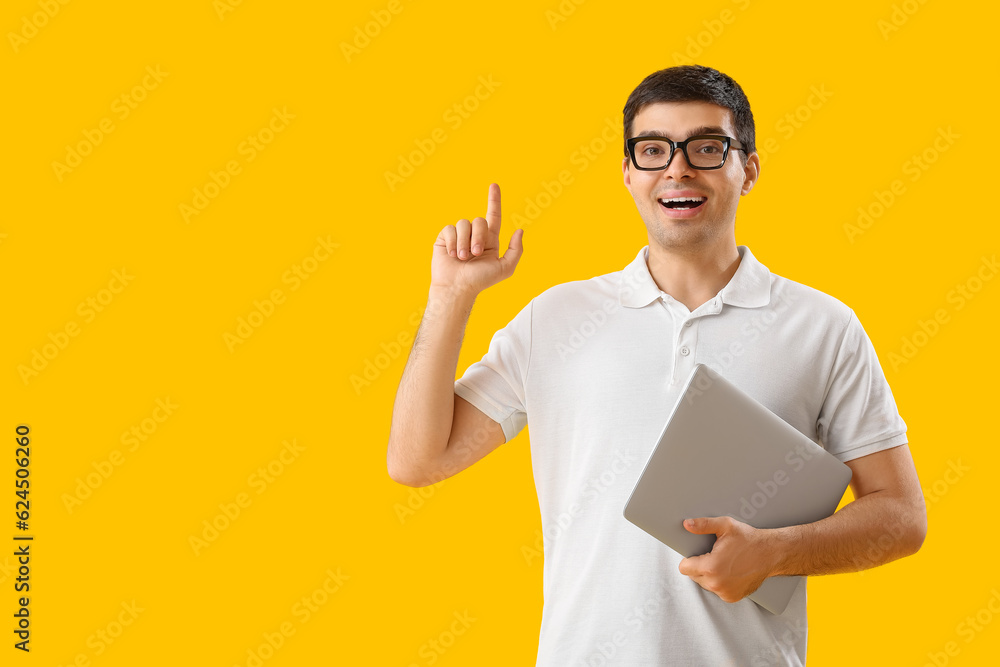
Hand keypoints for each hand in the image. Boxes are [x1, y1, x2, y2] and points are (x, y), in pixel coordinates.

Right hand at [431, 183, 523, 298]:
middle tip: (475, 254)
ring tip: (461, 258)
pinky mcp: (445, 238)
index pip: (494, 216)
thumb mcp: (504, 268)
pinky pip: (450, 229)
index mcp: (490, 240)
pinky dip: (451, 243)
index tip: (494, 185)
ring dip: (464, 243)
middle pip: (479, 220)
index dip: (494, 200)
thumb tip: (520, 230)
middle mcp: (475, 236)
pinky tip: (450, 255)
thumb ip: (516, 250)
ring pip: (464, 223)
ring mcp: (459, 236)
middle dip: (478, 237)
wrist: (457, 288)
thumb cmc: (480, 281)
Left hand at [677, 516, 776, 602]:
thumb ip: (703, 525)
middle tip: (713, 555)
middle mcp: (716, 583)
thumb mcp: (725, 526)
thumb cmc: (749, 539)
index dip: (689, 559)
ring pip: (705, 584)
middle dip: (699, 566)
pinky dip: (720, 582)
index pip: (684, 568)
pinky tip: (729, 571)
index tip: (697, 553)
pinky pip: (717, 590)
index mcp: (711, 567)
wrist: (772, 554)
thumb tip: (687, 524)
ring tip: (722, 563)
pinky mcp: (732, 597)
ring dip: (709, 575)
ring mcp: (725, 592)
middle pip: (693, 576)